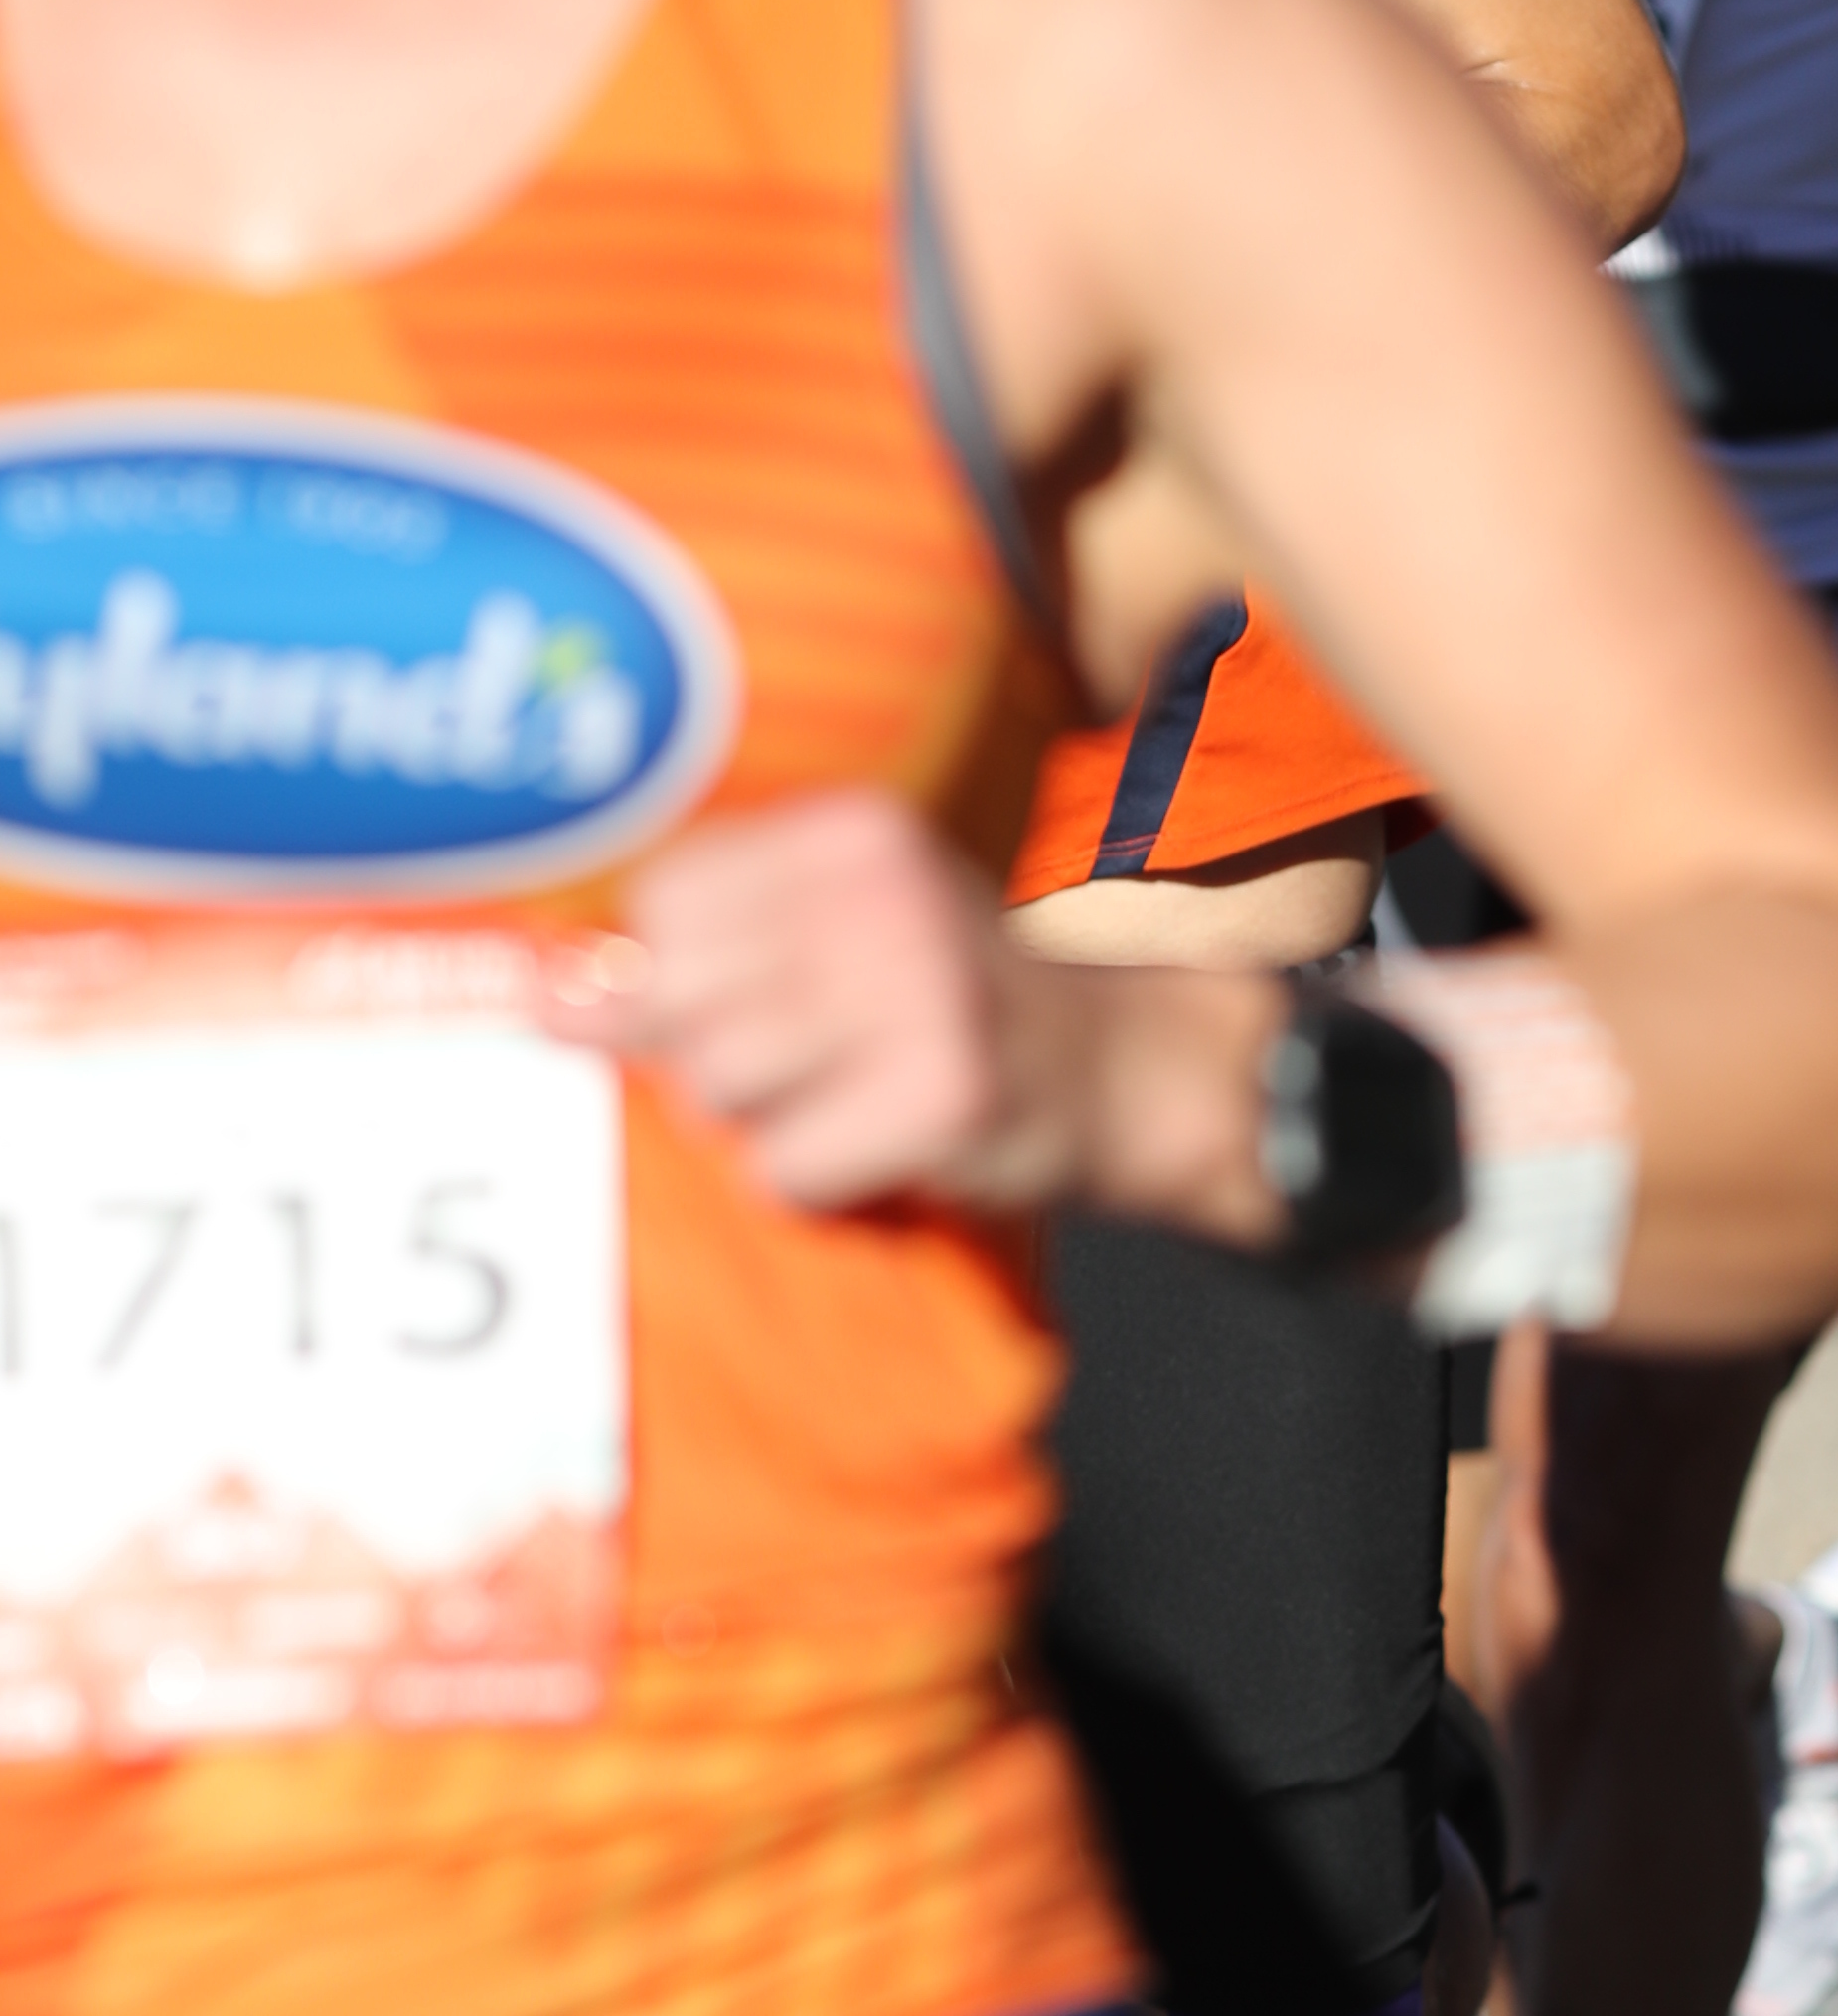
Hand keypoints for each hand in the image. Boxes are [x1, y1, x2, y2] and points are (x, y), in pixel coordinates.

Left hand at [594, 786, 1284, 1222]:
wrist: (1119, 1069)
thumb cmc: (940, 999)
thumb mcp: (837, 923)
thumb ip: (692, 947)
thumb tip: (541, 998)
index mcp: (852, 834)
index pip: (661, 908)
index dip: (685, 972)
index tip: (765, 989)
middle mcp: (886, 897)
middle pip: (675, 1005)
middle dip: (715, 1057)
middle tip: (811, 1057)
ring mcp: (921, 994)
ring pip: (716, 1091)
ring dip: (767, 1123)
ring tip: (849, 1097)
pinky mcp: (945, 1096)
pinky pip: (782, 1169)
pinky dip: (815, 1181)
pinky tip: (881, 1146)